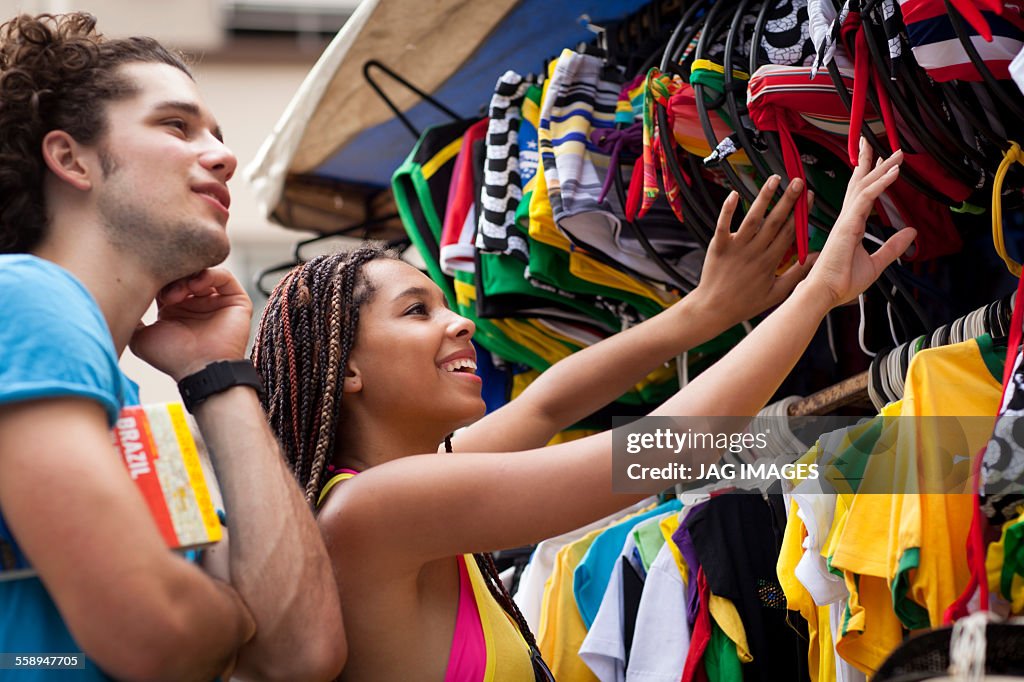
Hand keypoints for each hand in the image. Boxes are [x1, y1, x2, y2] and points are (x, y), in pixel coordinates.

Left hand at [130, 268, 253, 380]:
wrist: (200, 369)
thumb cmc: (172, 357)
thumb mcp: (140, 337)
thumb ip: (132, 319)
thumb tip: (117, 303)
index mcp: (174, 308)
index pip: (165, 279)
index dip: (156, 276)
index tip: (147, 283)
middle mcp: (195, 302)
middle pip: (184, 272)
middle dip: (173, 275)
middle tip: (164, 291)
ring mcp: (216, 301)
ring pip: (203, 271)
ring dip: (189, 276)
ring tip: (179, 293)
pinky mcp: (236, 300)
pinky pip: (224, 277)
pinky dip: (210, 275)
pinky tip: (195, 286)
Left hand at [690, 175, 814, 324]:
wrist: (713, 309)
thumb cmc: (745, 303)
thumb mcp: (777, 294)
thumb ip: (797, 274)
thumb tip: (817, 260)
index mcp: (770, 262)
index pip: (789, 232)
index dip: (800, 213)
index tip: (810, 197)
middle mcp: (755, 252)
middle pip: (775, 221)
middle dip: (788, 200)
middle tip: (799, 182)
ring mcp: (736, 248)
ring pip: (753, 218)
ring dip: (764, 198)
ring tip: (774, 179)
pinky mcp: (718, 246)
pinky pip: (723, 225)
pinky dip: (728, 209)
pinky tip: (734, 194)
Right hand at [806, 138, 916, 307]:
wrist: (825, 292)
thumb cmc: (841, 282)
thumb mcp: (876, 263)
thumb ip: (893, 247)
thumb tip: (911, 233)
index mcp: (850, 226)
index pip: (862, 194)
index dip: (872, 175)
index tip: (881, 161)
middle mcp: (847, 218)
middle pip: (860, 182)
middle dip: (871, 162)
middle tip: (883, 145)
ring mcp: (846, 220)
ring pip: (864, 185)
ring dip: (881, 167)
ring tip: (897, 153)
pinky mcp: (848, 224)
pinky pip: (867, 197)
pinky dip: (880, 183)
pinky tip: (893, 173)